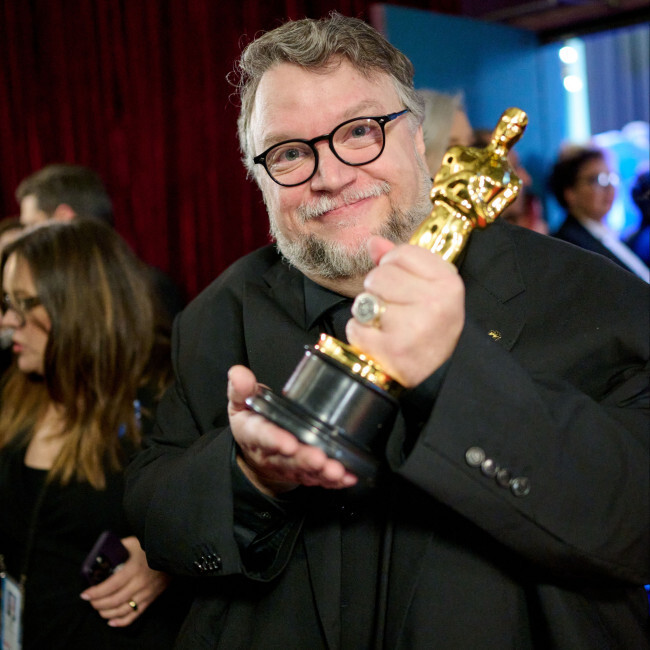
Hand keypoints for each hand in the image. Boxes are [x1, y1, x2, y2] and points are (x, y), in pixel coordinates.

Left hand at [80, 536, 170, 626]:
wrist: (172, 552)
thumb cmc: (150, 546)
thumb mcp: (133, 542)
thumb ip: (117, 548)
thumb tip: (102, 554)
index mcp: (133, 569)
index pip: (110, 586)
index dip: (96, 593)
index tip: (85, 594)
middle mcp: (139, 583)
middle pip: (114, 601)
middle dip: (98, 603)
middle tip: (91, 601)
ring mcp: (146, 593)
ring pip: (123, 610)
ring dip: (107, 613)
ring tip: (99, 609)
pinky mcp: (151, 598)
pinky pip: (135, 615)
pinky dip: (122, 621)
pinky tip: (111, 621)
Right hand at [228, 365, 357, 495]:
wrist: (255, 452)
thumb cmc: (252, 422)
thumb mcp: (241, 403)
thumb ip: (241, 389)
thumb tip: (238, 374)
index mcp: (255, 434)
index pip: (263, 437)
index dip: (275, 440)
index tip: (288, 443)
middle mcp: (273, 454)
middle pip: (289, 459)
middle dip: (305, 459)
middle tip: (319, 458)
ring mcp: (289, 466)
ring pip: (306, 471)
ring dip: (322, 473)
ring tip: (336, 470)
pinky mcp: (304, 474)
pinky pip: (320, 479)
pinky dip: (335, 481)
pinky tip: (348, 477)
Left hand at [346, 236, 464, 387]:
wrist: (437, 376)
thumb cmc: (430, 329)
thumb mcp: (429, 291)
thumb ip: (401, 262)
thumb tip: (373, 242)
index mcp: (448, 283)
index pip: (402, 253)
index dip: (393, 266)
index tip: (403, 284)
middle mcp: (436, 304)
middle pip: (379, 275)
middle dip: (378, 291)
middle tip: (394, 309)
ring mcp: (415, 328)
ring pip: (365, 300)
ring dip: (368, 313)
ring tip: (387, 326)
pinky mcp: (393, 351)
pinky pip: (356, 327)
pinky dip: (361, 334)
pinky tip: (379, 342)